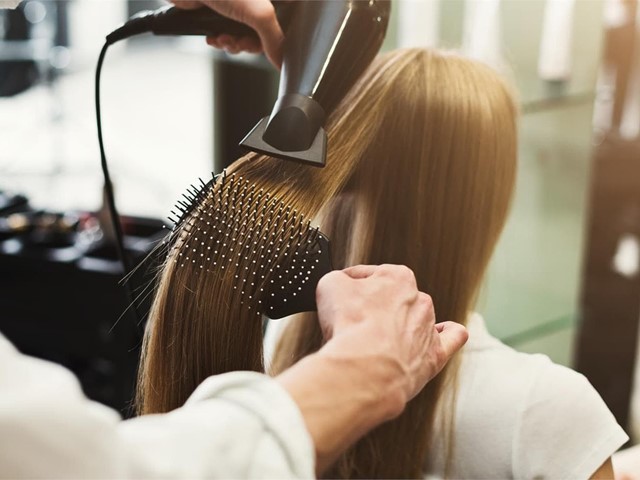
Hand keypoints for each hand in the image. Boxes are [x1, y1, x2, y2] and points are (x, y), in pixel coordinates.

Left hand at [172, 0, 283, 66]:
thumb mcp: (259, 13)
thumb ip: (274, 38)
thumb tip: (281, 62)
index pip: (285, 23)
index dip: (279, 40)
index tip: (274, 51)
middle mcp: (257, 2)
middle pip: (264, 34)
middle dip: (250, 44)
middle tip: (242, 43)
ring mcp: (239, 7)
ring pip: (245, 36)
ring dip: (233, 44)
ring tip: (224, 39)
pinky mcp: (221, 12)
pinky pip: (228, 34)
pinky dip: (221, 40)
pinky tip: (215, 36)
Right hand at [316, 264, 467, 415]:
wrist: (366, 369)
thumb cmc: (350, 324)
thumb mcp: (330, 285)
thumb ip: (338, 278)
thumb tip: (341, 284)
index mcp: (398, 277)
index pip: (369, 275)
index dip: (349, 287)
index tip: (339, 299)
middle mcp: (420, 299)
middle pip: (392, 300)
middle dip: (373, 310)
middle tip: (351, 325)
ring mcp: (429, 328)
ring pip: (415, 319)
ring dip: (396, 328)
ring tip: (374, 345)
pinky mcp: (434, 356)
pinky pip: (451, 339)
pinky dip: (446, 336)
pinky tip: (438, 335)